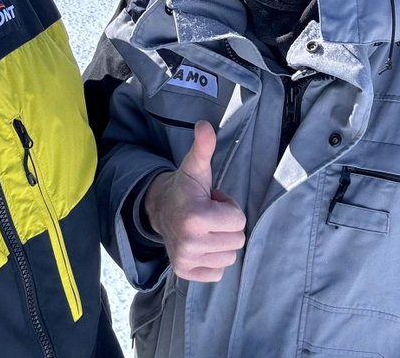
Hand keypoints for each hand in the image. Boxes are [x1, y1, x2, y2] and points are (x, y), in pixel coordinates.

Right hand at [143, 120, 246, 281]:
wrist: (159, 208)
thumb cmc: (186, 187)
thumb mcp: (196, 166)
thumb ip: (204, 146)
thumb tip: (204, 125)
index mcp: (195, 218)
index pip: (239, 221)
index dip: (230, 209)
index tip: (213, 202)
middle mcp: (189, 244)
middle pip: (237, 240)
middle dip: (227, 226)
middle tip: (210, 215)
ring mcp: (185, 261)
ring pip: (229, 257)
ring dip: (221, 242)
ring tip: (206, 228)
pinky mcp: (185, 273)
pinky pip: (218, 272)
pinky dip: (214, 259)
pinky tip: (202, 244)